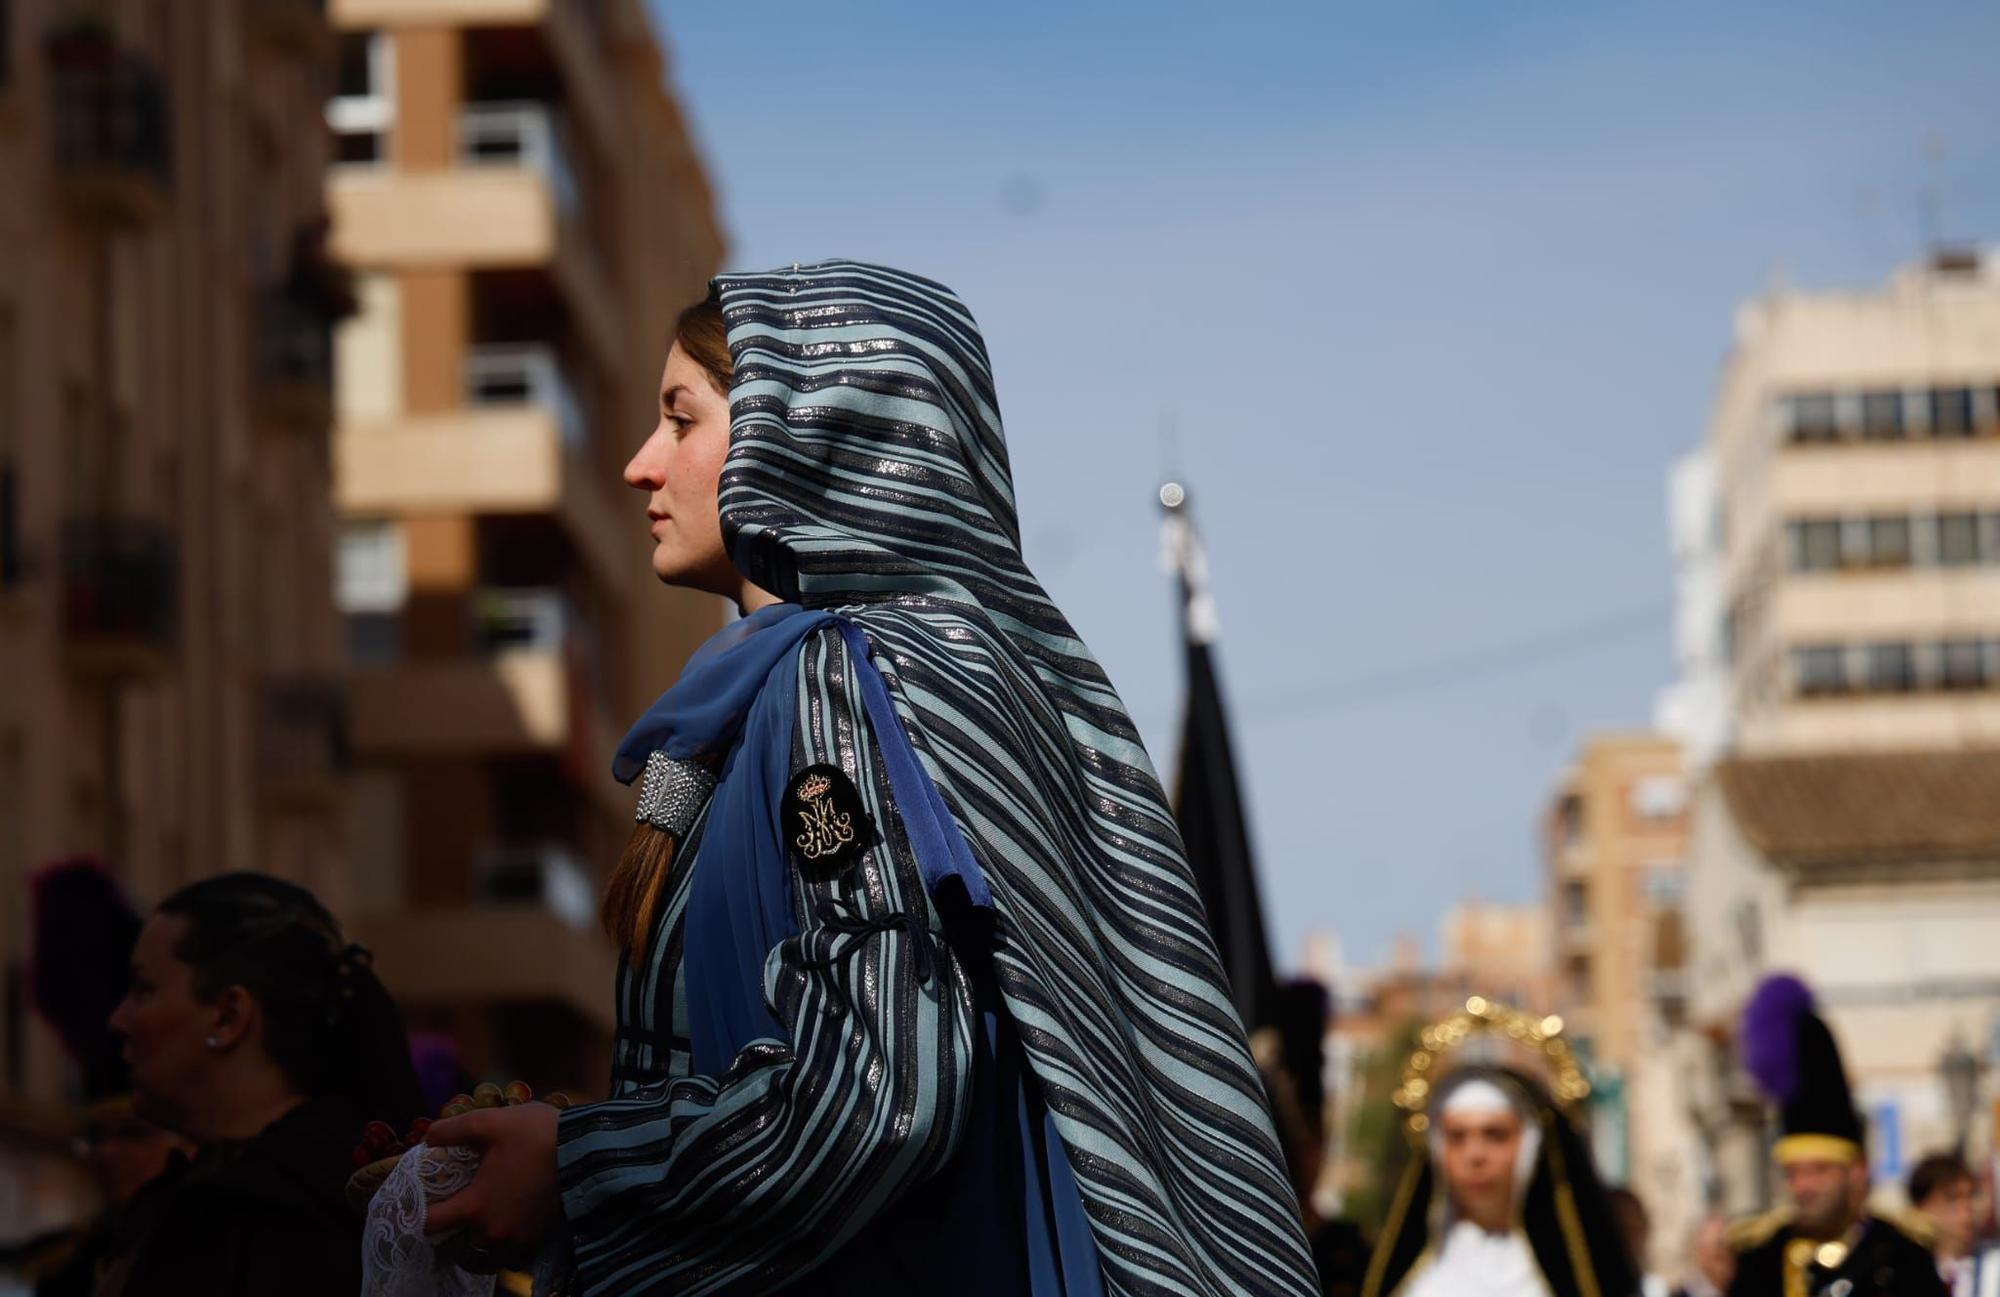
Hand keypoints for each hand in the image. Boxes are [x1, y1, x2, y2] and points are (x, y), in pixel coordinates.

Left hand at [424, 1101, 560, 1264]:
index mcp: (476, 1205)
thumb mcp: (491, 1122)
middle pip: (457, 1248)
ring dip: (476, 1247)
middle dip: (451, 1235)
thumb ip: (454, 1130)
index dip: (418, 1214)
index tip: (419, 1205)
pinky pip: (510, 1258)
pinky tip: (506, 1230)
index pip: (431, 1223)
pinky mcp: (538, 1240)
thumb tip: (428, 1137)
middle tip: (453, 1216)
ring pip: (484, 1257)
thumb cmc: (537, 1134)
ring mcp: (517, 1239)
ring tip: (478, 1228)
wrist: (588, 1149)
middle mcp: (493, 1230)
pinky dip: (503, 1251)